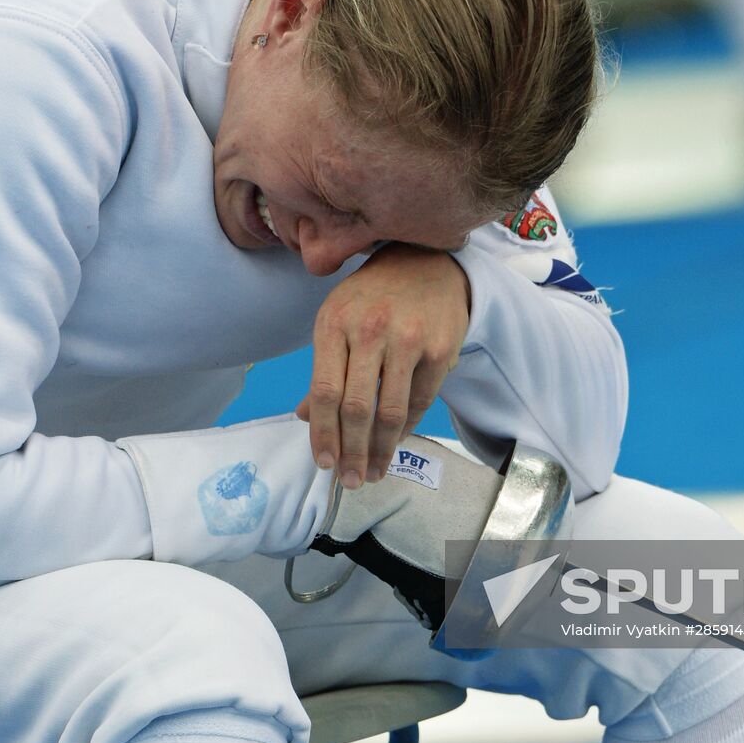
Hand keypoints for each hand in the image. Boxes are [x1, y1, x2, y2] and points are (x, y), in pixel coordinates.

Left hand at [296, 243, 470, 489]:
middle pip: (356, 408)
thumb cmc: (371, 297)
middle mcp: (369, 329)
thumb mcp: (336, 320)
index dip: (322, 435)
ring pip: (390, 411)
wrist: (423, 262)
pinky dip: (406, 429)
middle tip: (351, 480)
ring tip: (374, 472)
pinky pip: (419, 401)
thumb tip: (303, 417)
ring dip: (380, 450)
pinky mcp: (440, 348)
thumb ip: (322, 369)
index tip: (324, 463)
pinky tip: (395, 443)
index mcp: (333, 323)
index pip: (323, 392)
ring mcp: (407, 338)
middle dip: (352, 453)